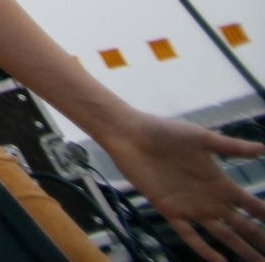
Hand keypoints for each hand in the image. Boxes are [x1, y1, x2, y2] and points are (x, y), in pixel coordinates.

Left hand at [97, 109, 264, 260]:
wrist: (130, 135)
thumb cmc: (165, 132)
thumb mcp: (202, 137)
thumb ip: (232, 147)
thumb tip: (262, 149)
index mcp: (220, 183)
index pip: (252, 206)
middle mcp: (210, 199)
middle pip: (241, 226)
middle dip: (259, 240)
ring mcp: (191, 208)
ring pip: (222, 236)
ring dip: (240, 250)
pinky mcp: (170, 211)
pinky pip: (190, 236)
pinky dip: (205, 251)